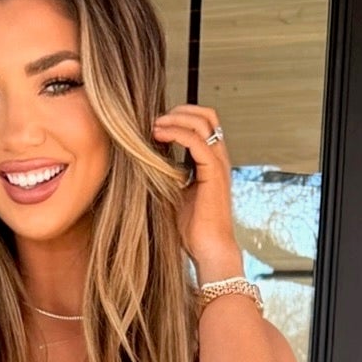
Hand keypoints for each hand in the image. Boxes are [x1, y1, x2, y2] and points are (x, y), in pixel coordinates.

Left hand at [150, 103, 240, 279]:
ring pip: (203, 122)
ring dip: (176, 118)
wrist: (208, 250)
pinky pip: (197, 140)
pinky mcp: (214, 172)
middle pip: (207, 115)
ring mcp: (219, 164)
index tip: (156, 125)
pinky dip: (177, 133)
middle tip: (155, 120)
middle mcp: (219, 158)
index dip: (181, 117)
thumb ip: (166, 175)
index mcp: (212, 162)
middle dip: (179, 111)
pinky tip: (158, 136)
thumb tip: (143, 163)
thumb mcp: (174, 194)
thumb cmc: (192, 230)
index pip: (203, 124)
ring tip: (154, 126)